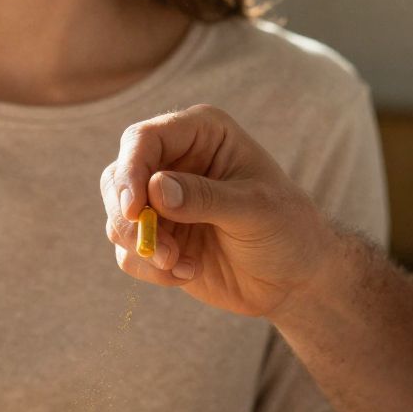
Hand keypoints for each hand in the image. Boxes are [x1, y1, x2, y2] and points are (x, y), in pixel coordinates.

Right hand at [100, 104, 331, 319]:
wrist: (295, 278)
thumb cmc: (287, 229)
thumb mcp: (255, 209)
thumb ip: (206, 197)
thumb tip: (155, 189)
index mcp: (201, 133)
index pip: (144, 139)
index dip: (131, 171)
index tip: (135, 209)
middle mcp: (174, 160)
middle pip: (117, 177)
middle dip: (129, 218)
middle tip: (159, 250)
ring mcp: (161, 201)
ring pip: (117, 217)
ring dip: (143, 248)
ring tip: (180, 266)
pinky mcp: (157, 237)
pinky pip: (128, 252)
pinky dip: (150, 268)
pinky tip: (188, 273)